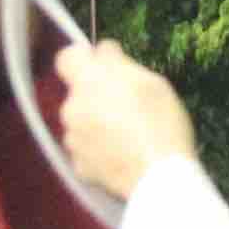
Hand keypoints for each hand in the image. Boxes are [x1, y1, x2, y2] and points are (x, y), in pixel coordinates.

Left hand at [52, 42, 198, 206]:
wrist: (159, 177)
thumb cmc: (161, 123)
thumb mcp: (152, 82)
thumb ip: (119, 63)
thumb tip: (103, 52)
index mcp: (89, 81)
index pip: (67, 57)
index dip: (83, 59)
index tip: (103, 66)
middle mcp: (72, 107)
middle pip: (78, 93)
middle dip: (96, 95)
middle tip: (126, 105)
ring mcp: (72, 140)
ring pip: (80, 122)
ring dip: (95, 123)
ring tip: (126, 135)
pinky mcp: (78, 167)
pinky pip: (84, 150)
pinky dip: (97, 151)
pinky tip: (120, 155)